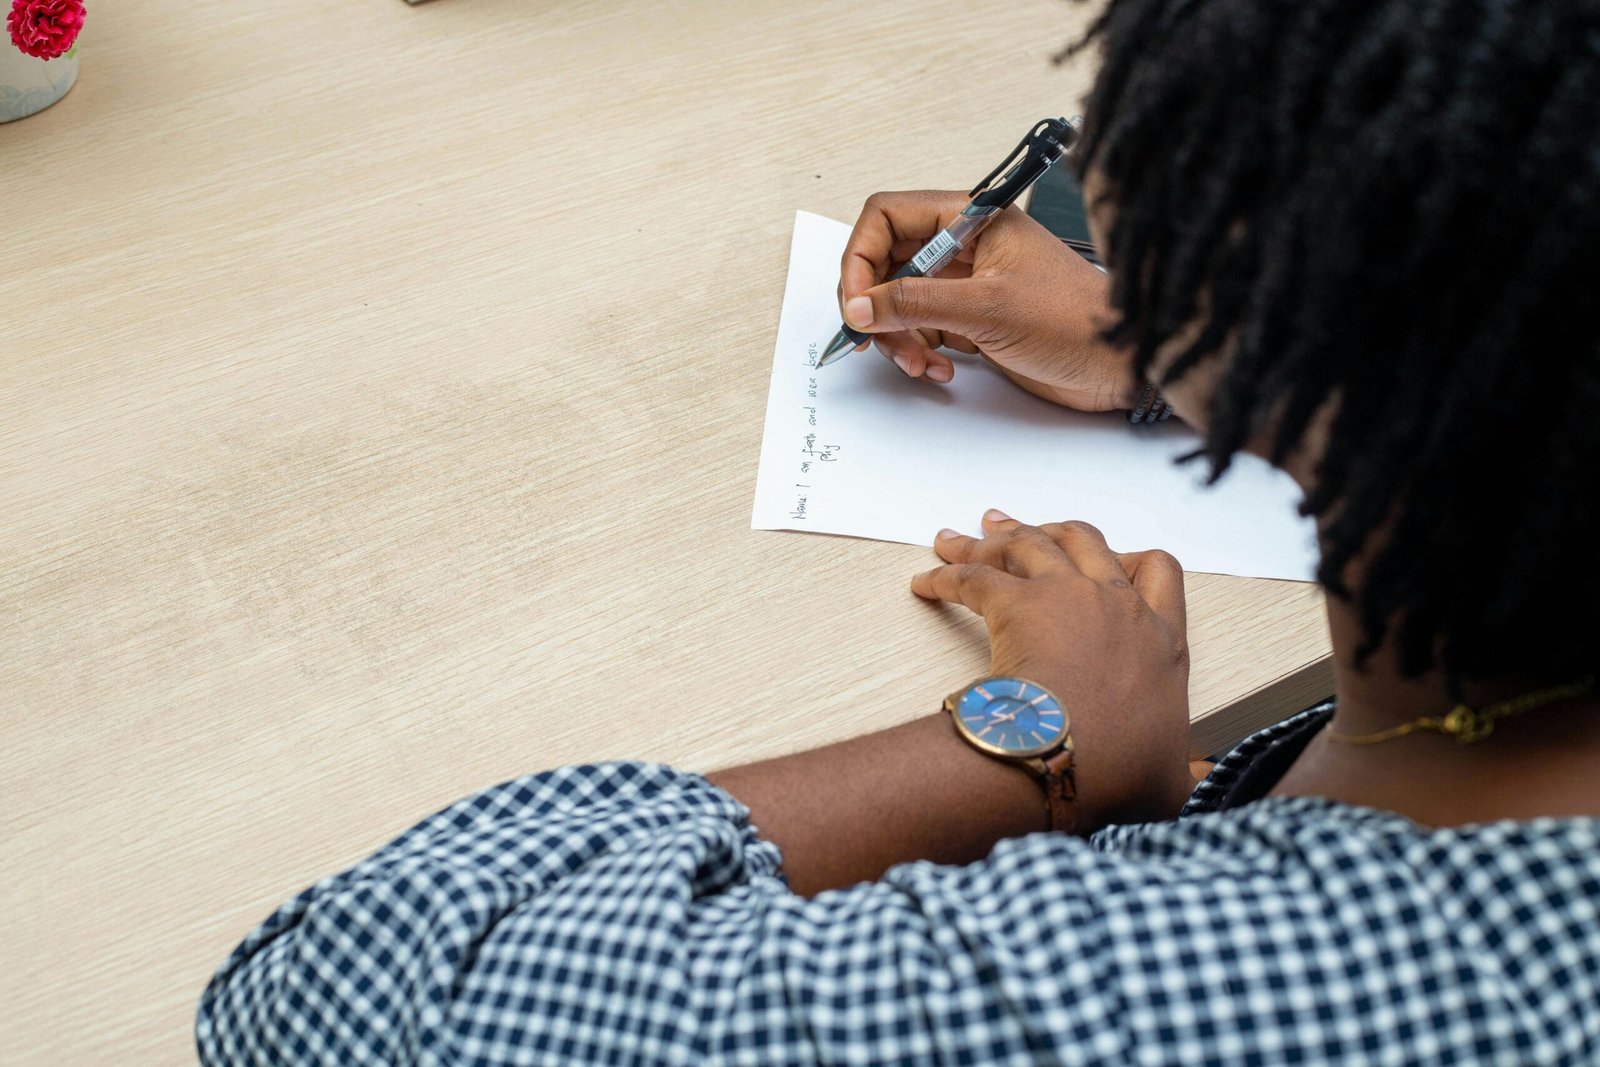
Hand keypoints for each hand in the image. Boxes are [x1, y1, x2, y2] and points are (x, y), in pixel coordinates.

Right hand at [839, 190, 1139, 410]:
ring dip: (898, 337)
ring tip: (921, 362)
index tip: (856, 302)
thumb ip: (915, 304)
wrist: (1120, 365)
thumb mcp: (986, 308)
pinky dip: (920, 351)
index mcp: (971, 218)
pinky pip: (921, 330)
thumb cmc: (1076, 321)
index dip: (861, 258)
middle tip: (878, 339)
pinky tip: (942, 368)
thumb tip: (859, 305)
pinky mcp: (972, 319)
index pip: (887, 217)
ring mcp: (967, 284)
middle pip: (886, 263)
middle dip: (876, 306)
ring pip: (898, 302)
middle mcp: (964, 246)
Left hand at [913, 510, 1193, 830]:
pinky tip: (925, 583)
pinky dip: (945, 574)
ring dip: (990, 538)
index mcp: (1163, 641)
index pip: (1161, 573)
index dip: (1133, 559)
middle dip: (1050, 529)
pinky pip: (973, 575)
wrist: (1073, 761)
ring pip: (1028, 543)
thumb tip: (1198, 782)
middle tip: (1016, 528)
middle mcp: (1117, 605)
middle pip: (1085, 540)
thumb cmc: (1119, 774)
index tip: (1110, 560)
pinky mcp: (1017, 604)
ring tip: (957, 539)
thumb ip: (1186, 774)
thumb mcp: (1172, 779)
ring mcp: (1067, 596)